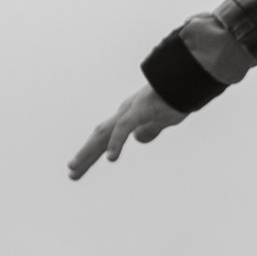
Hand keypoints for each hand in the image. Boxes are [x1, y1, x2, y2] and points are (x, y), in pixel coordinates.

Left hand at [67, 84, 184, 180]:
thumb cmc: (175, 98)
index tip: (80, 169)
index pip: (104, 139)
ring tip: (75, 167)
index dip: (91, 153)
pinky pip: (124, 127)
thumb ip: (150, 130)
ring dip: (88, 151)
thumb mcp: (161, 121)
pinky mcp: (139, 109)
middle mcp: (123, 114)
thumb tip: (138, 139)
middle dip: (84, 155)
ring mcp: (129, 111)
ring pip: (103, 133)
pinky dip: (116, 142)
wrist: (185, 82)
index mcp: (127, 118)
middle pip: (98, 137)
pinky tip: (111, 158)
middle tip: (71, 173)